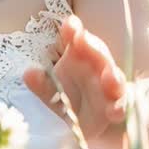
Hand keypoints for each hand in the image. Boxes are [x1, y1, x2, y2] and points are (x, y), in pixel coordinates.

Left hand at [23, 14, 128, 146]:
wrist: (82, 124)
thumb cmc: (68, 98)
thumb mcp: (51, 91)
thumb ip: (42, 83)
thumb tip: (28, 73)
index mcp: (79, 57)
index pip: (77, 38)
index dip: (73, 29)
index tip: (69, 25)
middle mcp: (97, 68)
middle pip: (98, 52)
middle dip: (93, 45)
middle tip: (83, 39)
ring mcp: (108, 88)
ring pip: (115, 79)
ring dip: (113, 77)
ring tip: (109, 77)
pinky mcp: (115, 109)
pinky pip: (120, 107)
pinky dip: (118, 108)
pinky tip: (113, 111)